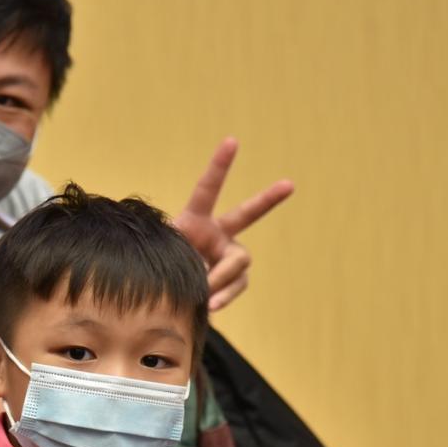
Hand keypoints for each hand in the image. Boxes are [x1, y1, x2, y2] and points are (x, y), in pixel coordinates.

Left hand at [172, 137, 293, 310]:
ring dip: (221, 277)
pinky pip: (236, 285)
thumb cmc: (157, 267)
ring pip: (240, 261)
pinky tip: (210, 305)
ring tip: (203, 291)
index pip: (207, 189)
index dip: (220, 165)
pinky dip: (223, 296)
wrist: (163, 292)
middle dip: (268, 198)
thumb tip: (211, 285)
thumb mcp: (163, 257)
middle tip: (290, 184)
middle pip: (247, 214)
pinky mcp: (235, 277)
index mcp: (195, 219)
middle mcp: (218, 233)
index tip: (232, 141)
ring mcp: (229, 255)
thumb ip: (187, 264)